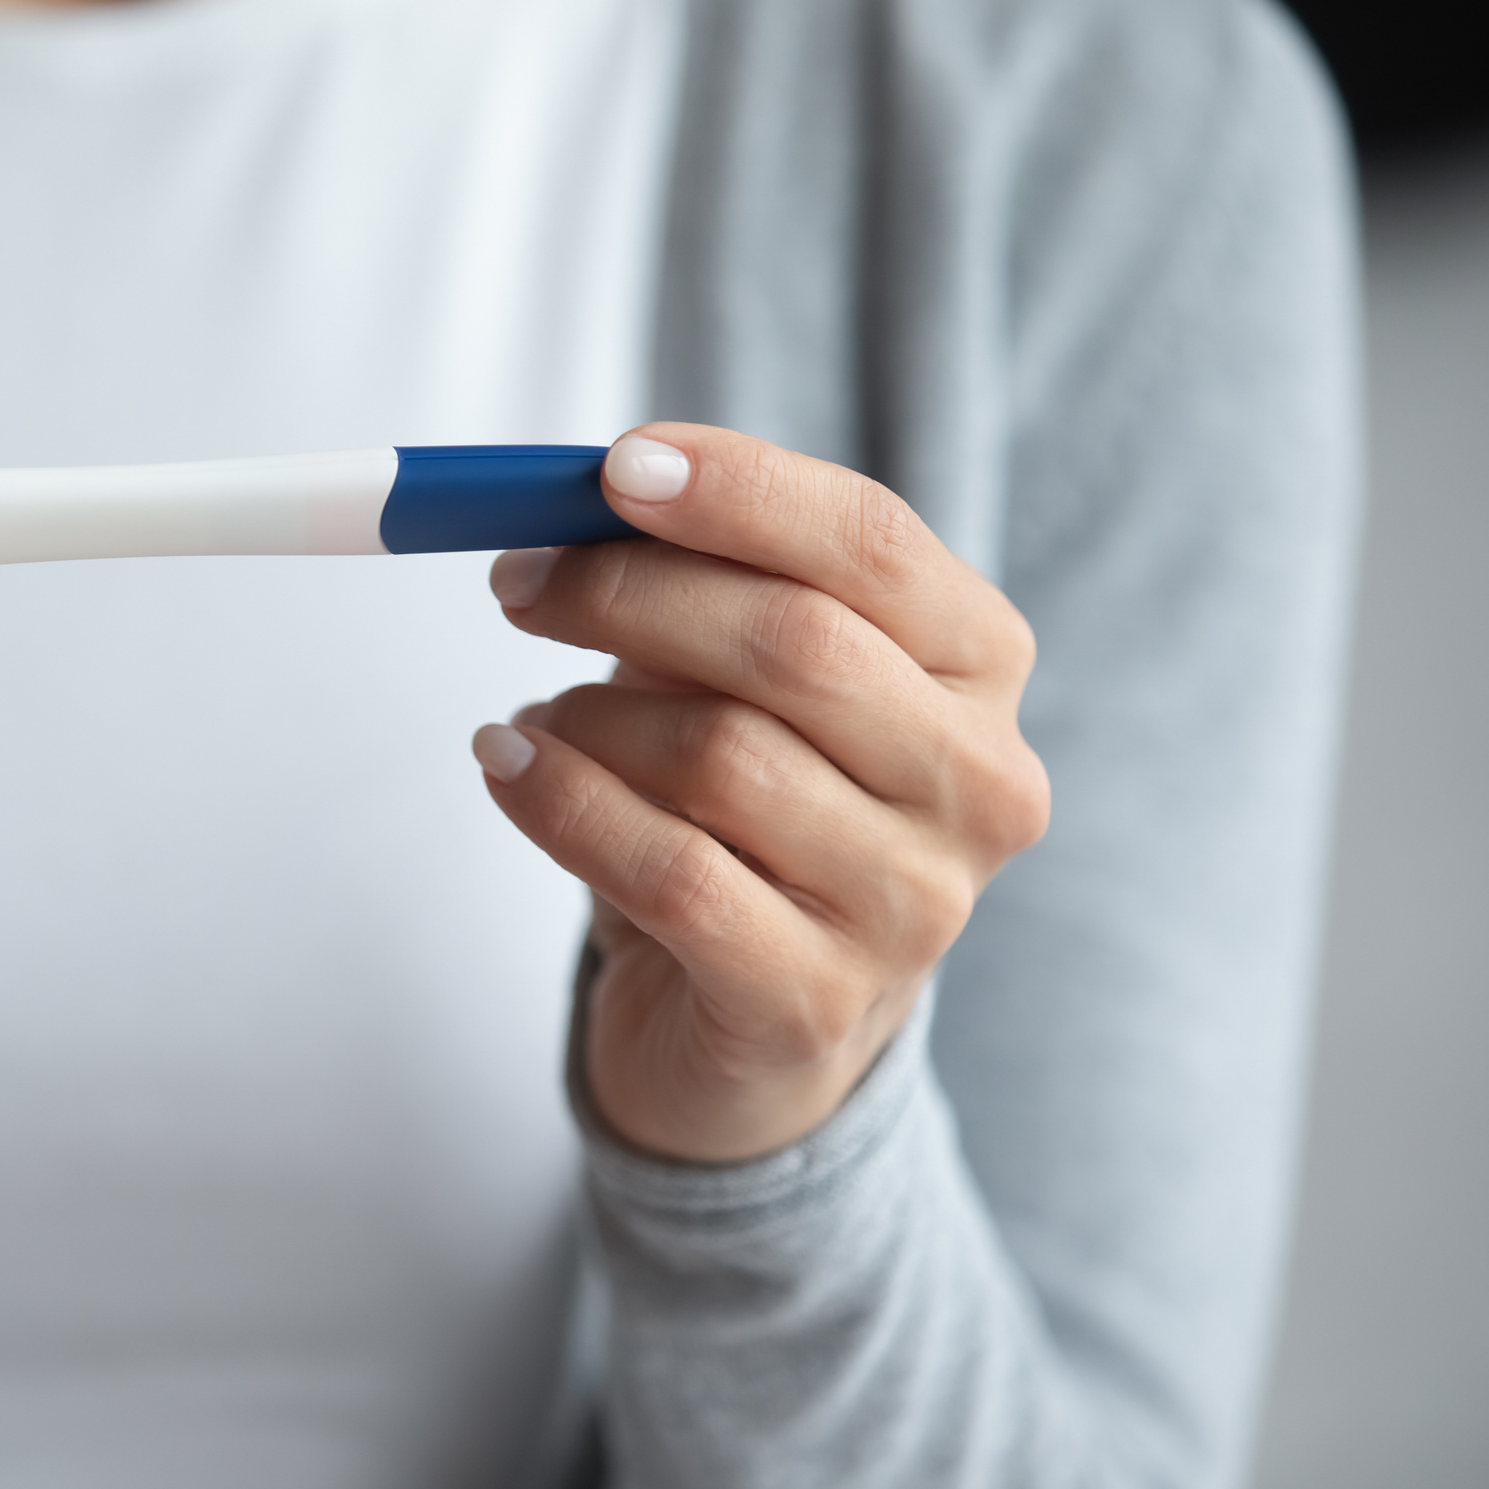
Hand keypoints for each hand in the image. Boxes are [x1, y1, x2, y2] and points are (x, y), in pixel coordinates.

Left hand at [474, 426, 1049, 1163]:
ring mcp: (912, 904)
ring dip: (591, 717)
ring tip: (540, 716)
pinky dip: (563, 802)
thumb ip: (694, 576)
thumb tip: (574, 497)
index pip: (872, 543)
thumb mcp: (740, 670)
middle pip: (795, 643)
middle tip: (517, 584)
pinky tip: (507, 765)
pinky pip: (669, 872)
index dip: (739, 491)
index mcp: (981, 664)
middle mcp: (978, 782)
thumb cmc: (745, 805)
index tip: (612, 467)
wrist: (754, 1021)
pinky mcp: (815, 999)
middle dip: (627, 593)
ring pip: (721, 758)